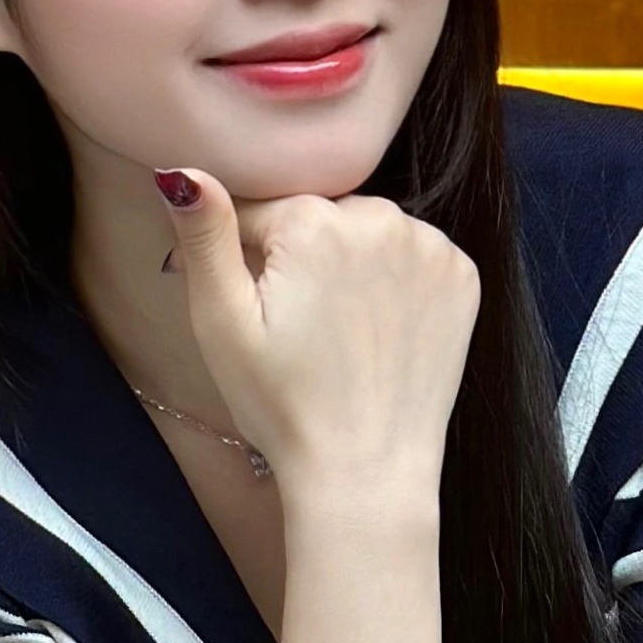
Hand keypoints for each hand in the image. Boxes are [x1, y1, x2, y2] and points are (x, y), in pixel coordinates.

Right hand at [153, 166, 478, 498]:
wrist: (365, 471)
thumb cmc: (284, 405)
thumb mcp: (222, 323)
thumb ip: (204, 236)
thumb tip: (181, 172)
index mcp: (313, 222)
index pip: (259, 214)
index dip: (243, 262)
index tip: (255, 314)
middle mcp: (380, 217)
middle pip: (318, 219)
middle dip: (301, 259)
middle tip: (297, 330)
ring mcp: (429, 246)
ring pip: (368, 233)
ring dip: (350, 265)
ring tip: (339, 333)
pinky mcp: (461, 276)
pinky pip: (413, 255)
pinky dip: (395, 281)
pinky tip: (379, 329)